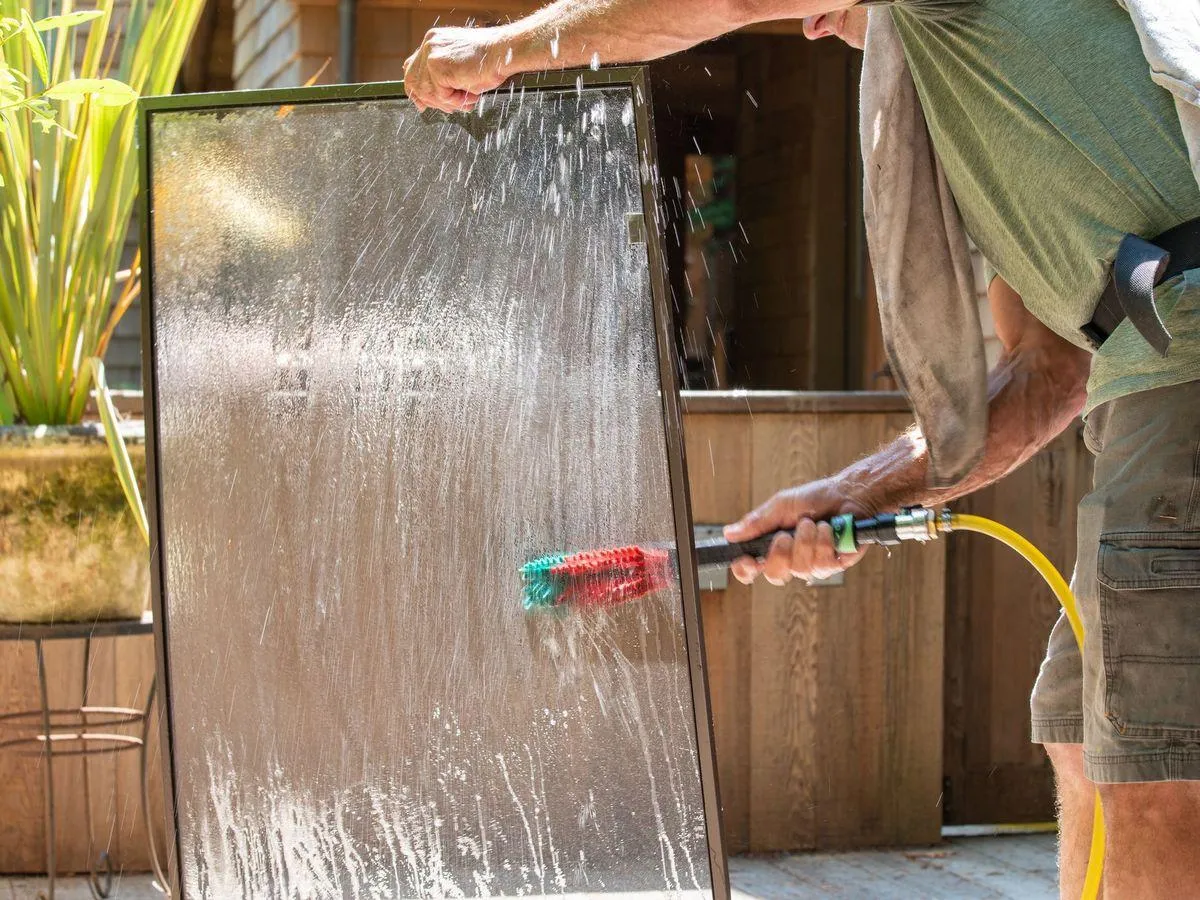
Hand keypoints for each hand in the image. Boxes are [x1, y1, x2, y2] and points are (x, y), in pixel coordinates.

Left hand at [403, 26, 508, 112]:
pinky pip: (440, 95)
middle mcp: (430, 44)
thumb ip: (442, 76)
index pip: (412, 68)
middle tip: (453, 105)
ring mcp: (432, 54)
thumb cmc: (489, 60)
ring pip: (428, 92)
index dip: (415, 90)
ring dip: (449, 101)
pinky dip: (455, 100)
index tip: (421, 105)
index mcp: (434, 41)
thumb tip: (428, 99)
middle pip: (415, 83)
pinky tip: (469, 91)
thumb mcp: (460, 67)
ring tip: (467, 96)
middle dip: (433, 100)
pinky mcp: (437, 66)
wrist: (503, 53)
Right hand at [723, 478, 874, 586]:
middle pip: (775, 574)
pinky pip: (823, 564)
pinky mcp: (835, 565)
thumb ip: (757, 522)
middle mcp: (791, 560)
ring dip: (807, 540)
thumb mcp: (780, 505)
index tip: (748, 561)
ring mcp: (813, 565)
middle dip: (781, 551)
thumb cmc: (815, 499)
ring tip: (814, 523)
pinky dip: (825, 541)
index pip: (752, 569)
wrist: (847, 495)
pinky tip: (829, 529)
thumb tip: (729, 533)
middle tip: (787, 533)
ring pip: (801, 568)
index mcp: (773, 546)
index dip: (745, 570)